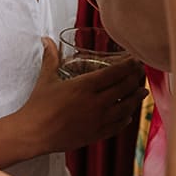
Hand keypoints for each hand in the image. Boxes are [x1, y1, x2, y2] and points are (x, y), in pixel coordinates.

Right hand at [18, 41, 145, 154]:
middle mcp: (95, 103)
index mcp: (85, 86)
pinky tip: (128, 116)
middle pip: (124, 88)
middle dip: (136, 78)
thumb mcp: (46, 78)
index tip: (136, 60)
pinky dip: (126, 119)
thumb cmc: (38, 105)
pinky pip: (117, 126)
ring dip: (136, 98)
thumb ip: (51, 57)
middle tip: (141, 73)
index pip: (115, 73)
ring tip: (142, 92)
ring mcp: (98, 120)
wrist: (34, 133)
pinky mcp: (96, 134)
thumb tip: (46, 40)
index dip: (129, 65)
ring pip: (126, 108)